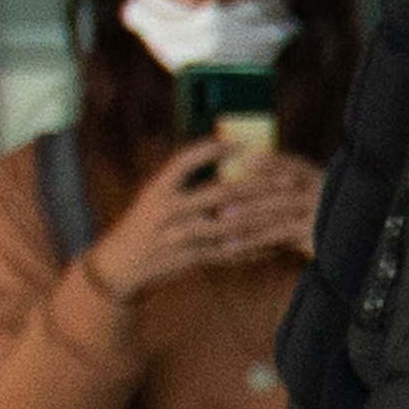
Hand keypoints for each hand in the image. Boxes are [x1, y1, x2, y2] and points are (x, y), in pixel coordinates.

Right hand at [83, 140, 322, 300]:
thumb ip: (183, 183)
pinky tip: (275, 244)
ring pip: (231, 224)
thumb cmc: (143, 225)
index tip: (242, 142)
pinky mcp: (189, 259)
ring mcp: (179, 236)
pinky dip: (253, 248)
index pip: (185, 161)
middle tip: (288, 180)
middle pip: (221, 193)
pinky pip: (228, 253)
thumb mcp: (153, 198)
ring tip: (288, 212)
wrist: (120, 266)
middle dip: (258, 186)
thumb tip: (220, 157)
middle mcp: (168, 210)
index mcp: (157, 189)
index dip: (213, 149)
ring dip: (263, 218)